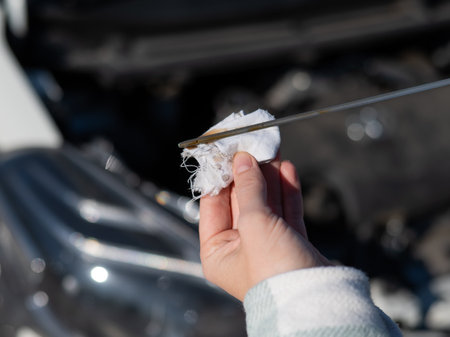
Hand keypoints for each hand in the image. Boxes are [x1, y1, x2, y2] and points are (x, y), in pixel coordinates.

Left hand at [199, 152, 330, 300]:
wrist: (317, 299)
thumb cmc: (275, 272)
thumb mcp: (254, 224)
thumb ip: (248, 189)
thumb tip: (242, 160)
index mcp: (217, 251)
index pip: (213, 204)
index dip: (222, 177)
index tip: (228, 152)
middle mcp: (239, 249)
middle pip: (241, 201)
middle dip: (249, 173)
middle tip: (253, 146)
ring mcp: (266, 245)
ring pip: (265, 204)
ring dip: (269, 177)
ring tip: (272, 150)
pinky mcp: (290, 243)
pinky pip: (285, 212)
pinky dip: (286, 191)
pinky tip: (287, 169)